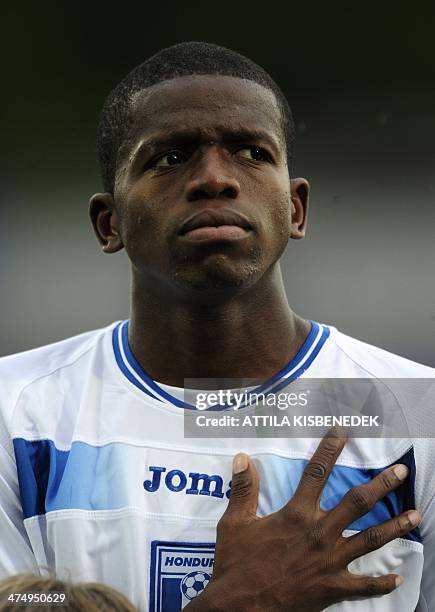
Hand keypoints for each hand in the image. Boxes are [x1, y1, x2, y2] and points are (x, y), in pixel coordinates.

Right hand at [186, 433, 420, 611]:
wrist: (241, 608)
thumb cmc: (237, 564)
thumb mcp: (234, 523)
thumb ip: (243, 489)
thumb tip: (242, 457)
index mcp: (296, 514)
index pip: (316, 473)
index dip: (329, 449)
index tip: (342, 432)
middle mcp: (320, 532)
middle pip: (357, 502)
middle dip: (381, 484)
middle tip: (401, 471)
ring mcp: (331, 561)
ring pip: (370, 539)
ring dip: (395, 526)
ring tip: (415, 515)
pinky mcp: (333, 588)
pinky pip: (364, 586)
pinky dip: (381, 582)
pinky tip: (396, 578)